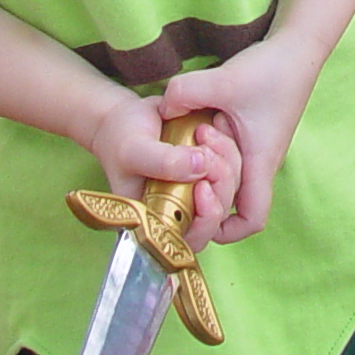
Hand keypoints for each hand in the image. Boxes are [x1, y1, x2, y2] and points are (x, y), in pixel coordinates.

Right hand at [79, 88, 240, 251]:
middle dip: (221, 182)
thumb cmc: (120, 139)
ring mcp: (197, 190)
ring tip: (205, 132)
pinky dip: (229, 148)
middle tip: (206, 149)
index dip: (206, 219)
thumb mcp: (133, 151)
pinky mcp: (210, 169)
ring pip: (232, 189)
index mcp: (159, 220)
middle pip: (220, 213)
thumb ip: (161, 162)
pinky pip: (234, 165)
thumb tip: (200, 166)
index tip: (202, 186)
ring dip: (228, 159)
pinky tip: (215, 126)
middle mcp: (181, 210)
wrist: (123, 115)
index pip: (193, 239)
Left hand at [160, 31, 327, 243]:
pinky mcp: (251, 132)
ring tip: (199, 129)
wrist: (297, 47)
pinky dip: (211, 146)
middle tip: (195, 155)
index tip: (201, 205)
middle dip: (207, 187)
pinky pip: (229, 155)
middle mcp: (260, 161)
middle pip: (233, 200)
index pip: (250, 220)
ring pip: (229, 176)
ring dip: (207, 162)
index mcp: (260, 162)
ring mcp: (256, 148)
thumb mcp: (225, 79)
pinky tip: (201, 120)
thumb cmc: (273, 69)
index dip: (225, 229)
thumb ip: (186, 92)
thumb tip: (162, 109)